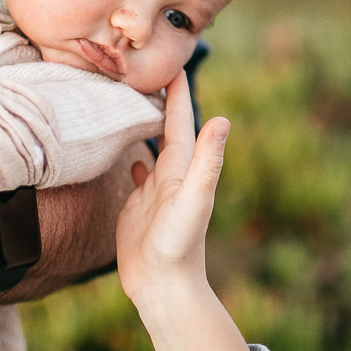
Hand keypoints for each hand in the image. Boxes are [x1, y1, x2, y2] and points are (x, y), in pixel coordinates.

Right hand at [116, 71, 229, 304]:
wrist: (165, 288)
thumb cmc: (179, 245)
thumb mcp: (193, 200)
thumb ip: (208, 162)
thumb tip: (223, 119)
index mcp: (183, 169)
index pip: (180, 123)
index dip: (177, 93)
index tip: (171, 63)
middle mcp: (170, 176)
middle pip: (165, 130)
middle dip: (160, 101)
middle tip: (147, 71)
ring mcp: (153, 192)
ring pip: (150, 148)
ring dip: (145, 126)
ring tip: (133, 102)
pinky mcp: (136, 208)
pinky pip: (135, 173)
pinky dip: (132, 156)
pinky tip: (127, 150)